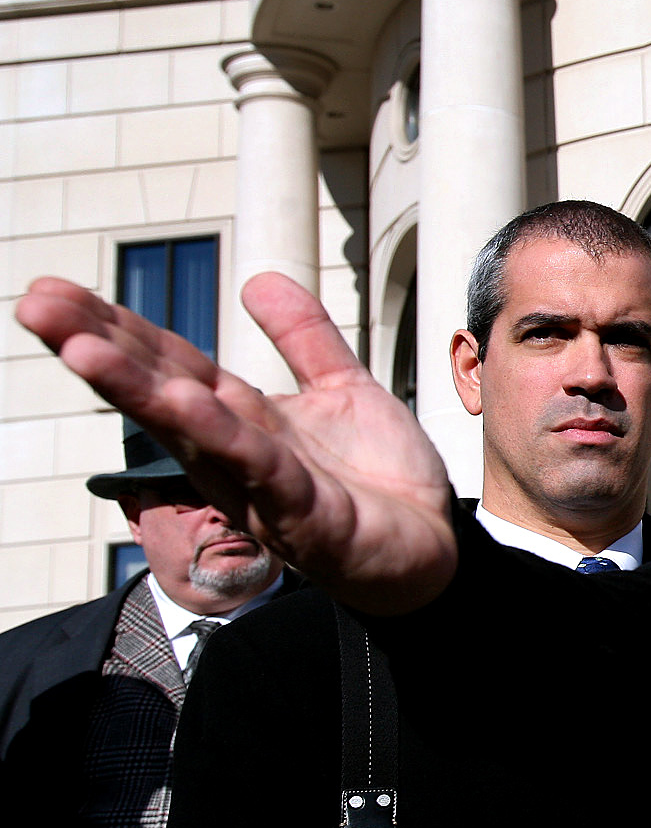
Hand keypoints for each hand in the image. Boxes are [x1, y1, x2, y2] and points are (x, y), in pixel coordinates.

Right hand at [16, 273, 456, 613]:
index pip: (169, 364)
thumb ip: (304, 338)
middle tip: (34, 304)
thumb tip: (256, 278)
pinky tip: (184, 400)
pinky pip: (257, 467)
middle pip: (160, 391)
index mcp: (243, 419)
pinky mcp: (304, 514)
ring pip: (192, 430)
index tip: (51, 290)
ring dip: (137, 390)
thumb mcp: (345, 390)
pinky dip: (220, 434)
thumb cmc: (380, 481)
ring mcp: (263, 485)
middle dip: (99, 349)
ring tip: (79, 349)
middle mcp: (236, 452)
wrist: (433, 549)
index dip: (113, 328)